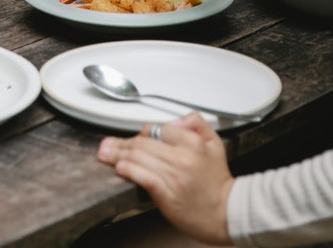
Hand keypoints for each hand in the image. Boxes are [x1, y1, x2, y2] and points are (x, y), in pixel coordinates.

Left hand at [96, 112, 234, 245]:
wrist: (226, 212)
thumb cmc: (217, 182)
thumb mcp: (215, 143)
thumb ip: (197, 123)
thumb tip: (176, 119)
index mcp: (192, 143)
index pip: (158, 129)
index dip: (143, 133)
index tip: (135, 138)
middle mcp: (182, 157)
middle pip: (143, 143)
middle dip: (122, 143)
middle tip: (107, 144)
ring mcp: (173, 176)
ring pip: (139, 158)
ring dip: (118, 154)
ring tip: (105, 153)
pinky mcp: (166, 194)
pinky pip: (143, 177)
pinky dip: (129, 170)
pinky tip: (120, 167)